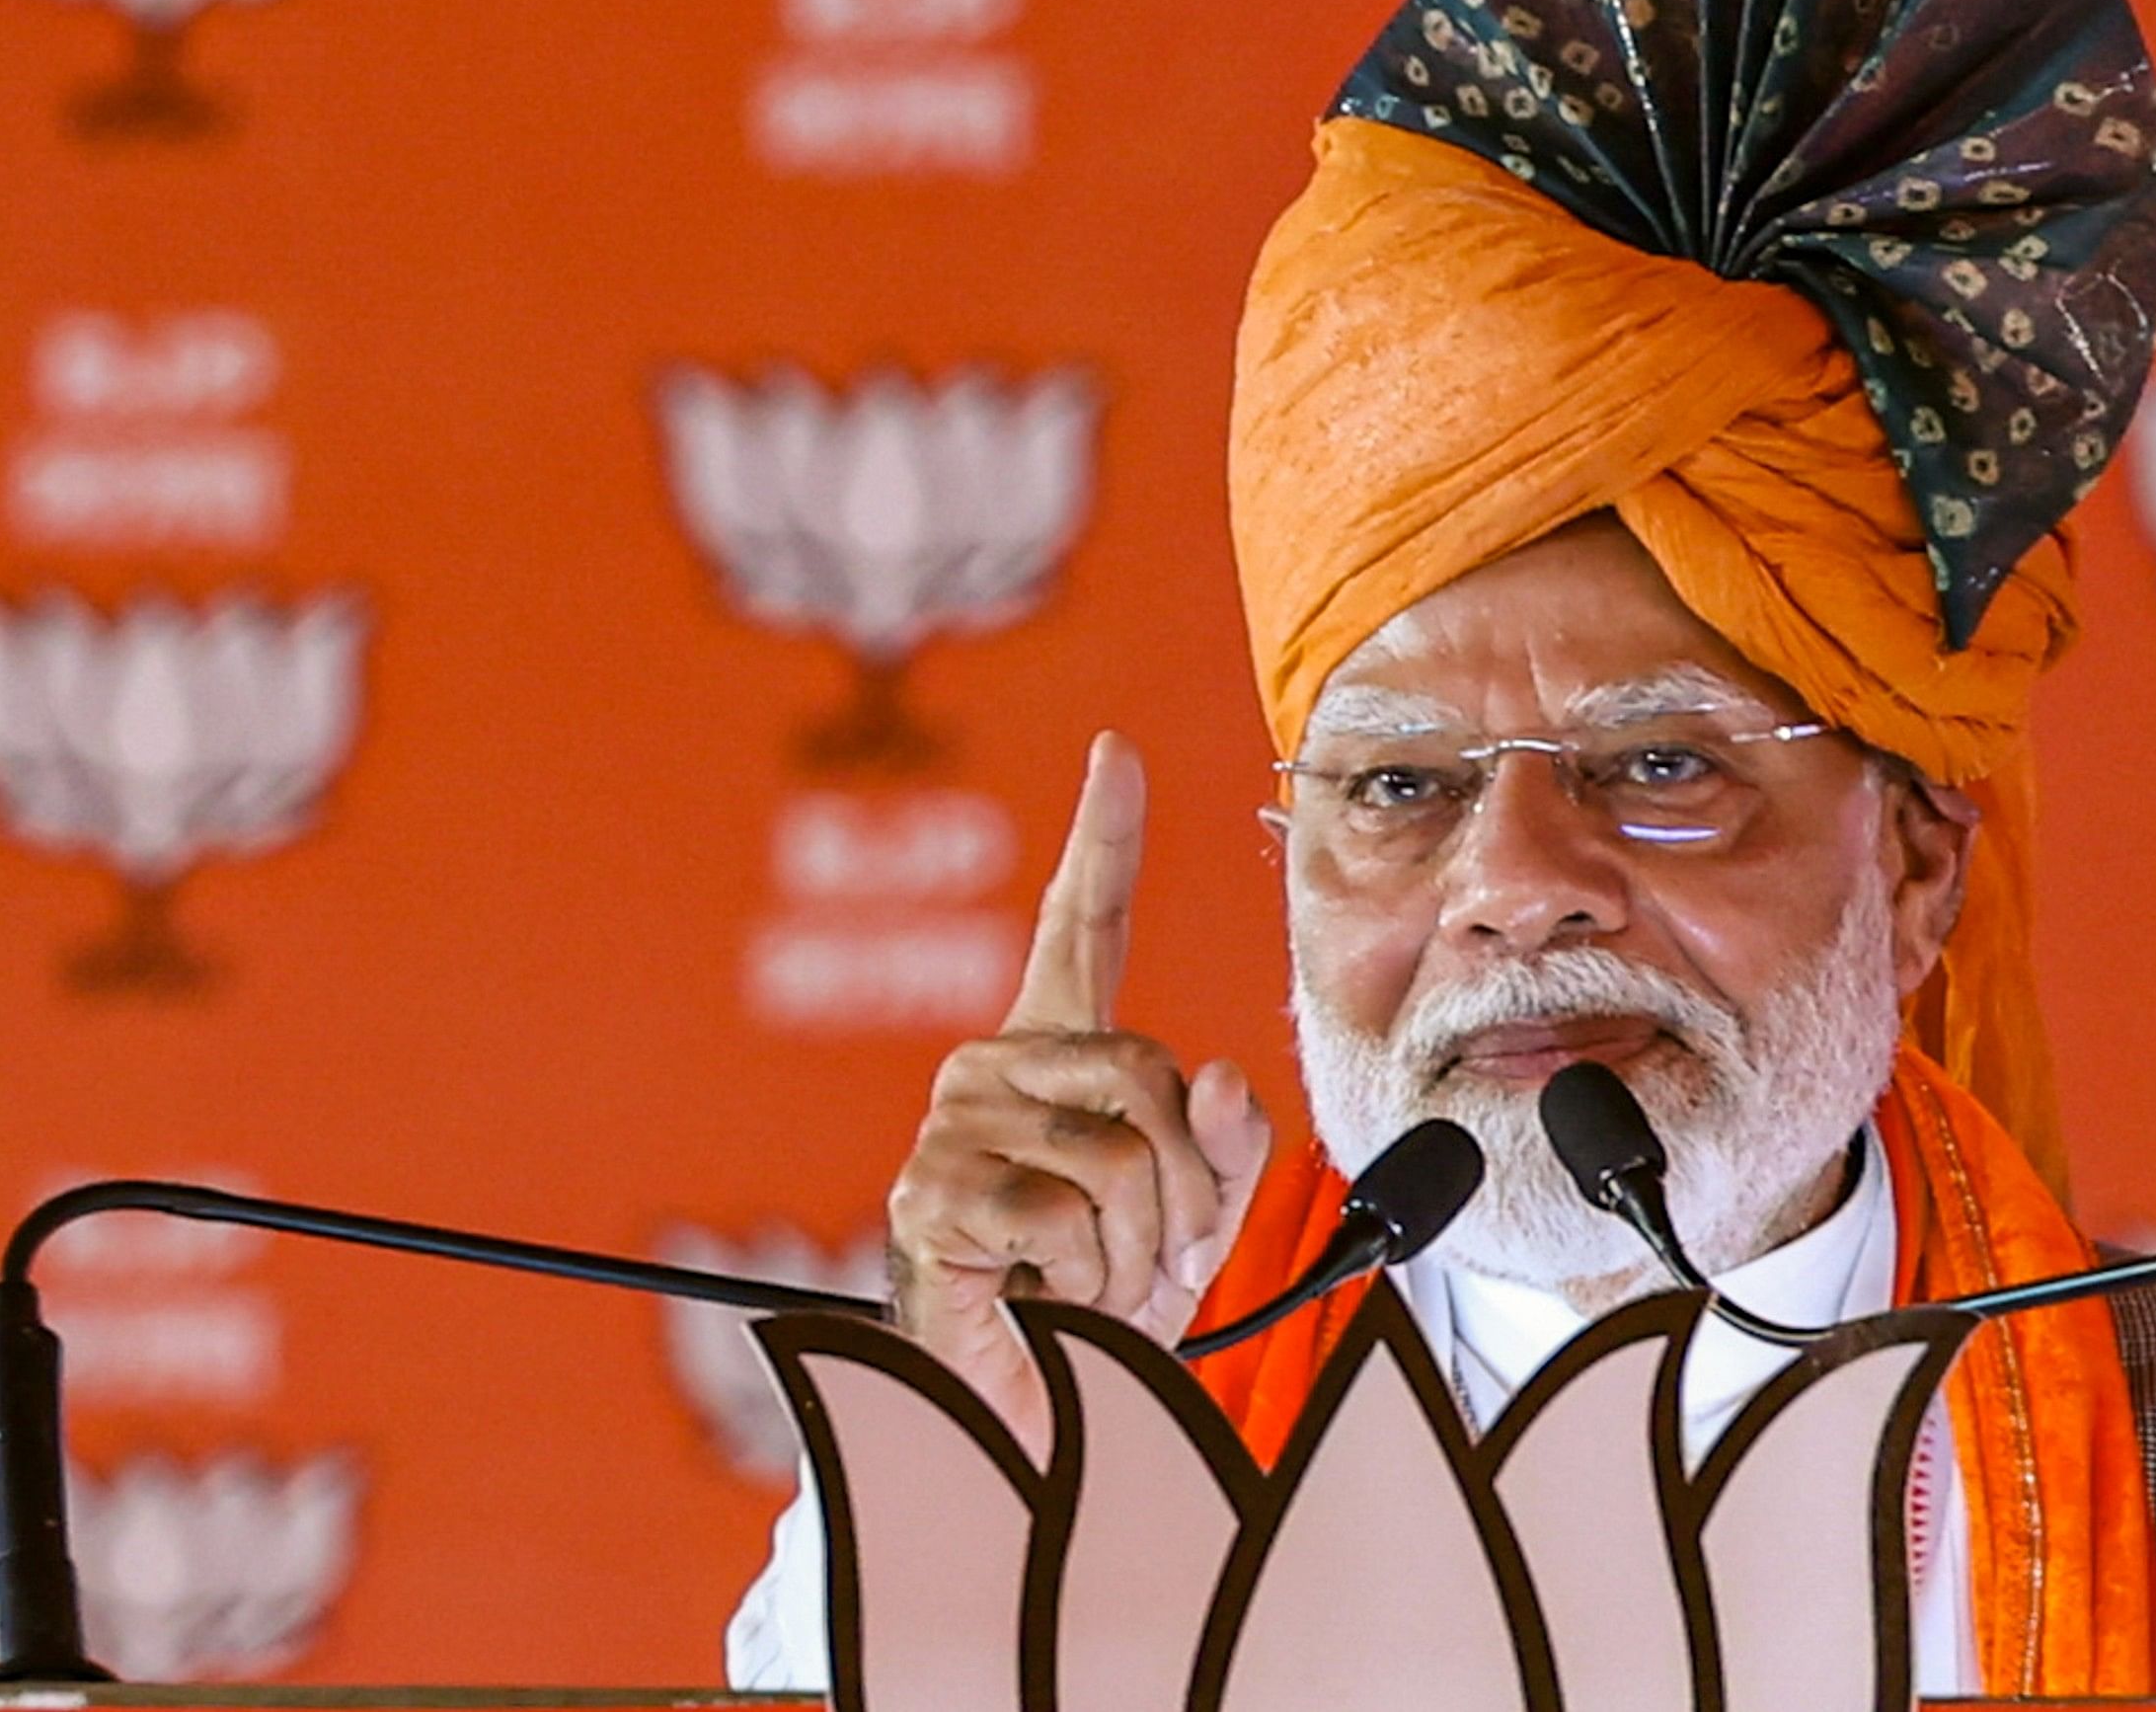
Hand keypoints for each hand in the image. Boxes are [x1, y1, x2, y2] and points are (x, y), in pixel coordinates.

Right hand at [885, 732, 1271, 1435]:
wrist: (1033, 1403)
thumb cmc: (1104, 1300)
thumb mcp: (1196, 1212)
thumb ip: (1225, 1140)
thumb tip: (1221, 1076)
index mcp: (1060, 1055)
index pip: (1084, 925)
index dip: (1103, 837)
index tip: (1117, 753)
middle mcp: (997, 1066)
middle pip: (1150, 1072)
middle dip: (1182, 1185)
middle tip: (1143, 1252)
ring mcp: (956, 1123)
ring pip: (1119, 1154)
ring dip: (1136, 1247)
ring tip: (1089, 1282)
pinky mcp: (930, 1191)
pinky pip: (1067, 1212)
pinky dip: (1085, 1278)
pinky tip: (1043, 1296)